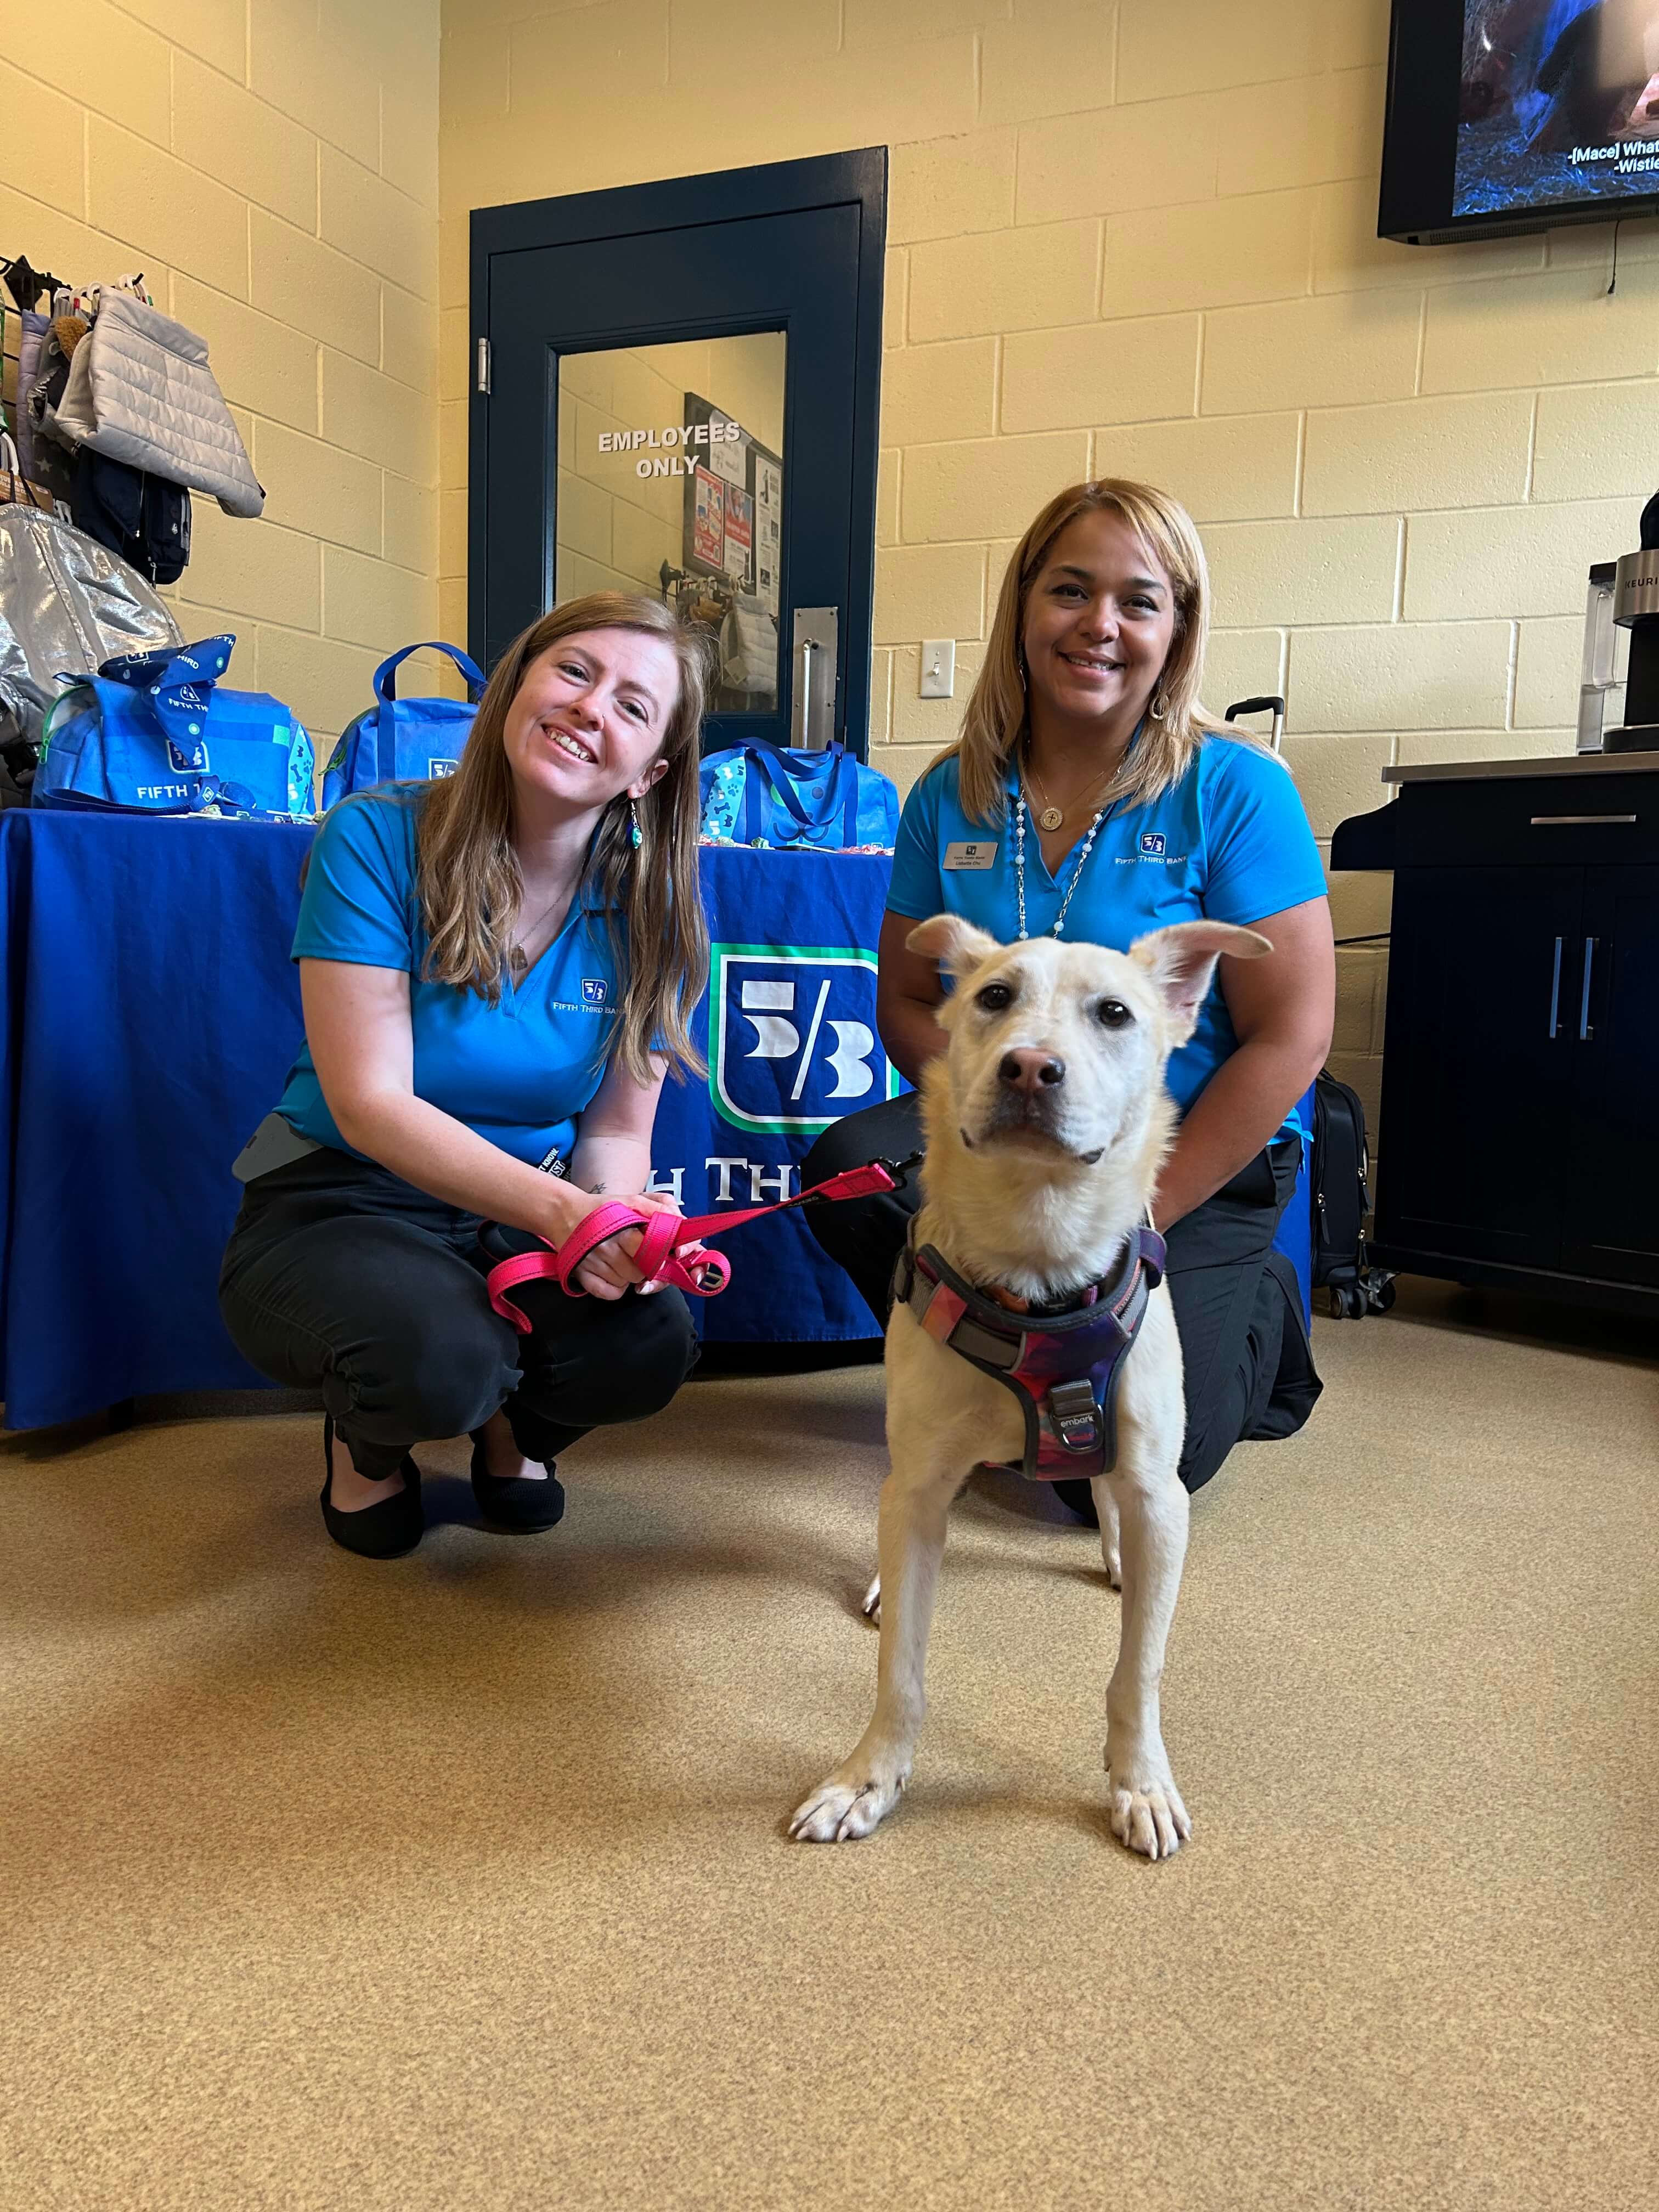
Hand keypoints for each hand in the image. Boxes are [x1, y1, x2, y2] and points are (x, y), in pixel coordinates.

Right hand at [570, 1185, 681, 1300]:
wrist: (565, 1212)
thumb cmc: (603, 1208)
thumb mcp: (633, 1200)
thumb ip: (659, 1207)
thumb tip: (680, 1222)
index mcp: (623, 1230)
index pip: (651, 1252)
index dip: (660, 1254)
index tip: (662, 1252)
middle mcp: (607, 1249)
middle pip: (642, 1272)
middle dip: (646, 1266)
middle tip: (638, 1254)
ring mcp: (594, 1264)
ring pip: (628, 1284)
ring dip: (630, 1276)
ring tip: (623, 1259)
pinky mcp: (582, 1276)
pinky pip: (610, 1293)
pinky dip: (615, 1288)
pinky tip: (614, 1273)